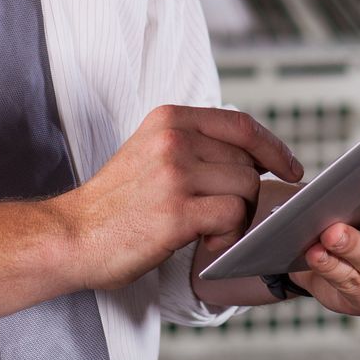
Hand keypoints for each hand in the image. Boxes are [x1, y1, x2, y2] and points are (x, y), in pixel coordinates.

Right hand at [55, 105, 301, 291]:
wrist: (72, 235)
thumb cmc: (115, 203)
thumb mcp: (151, 151)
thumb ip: (195, 145)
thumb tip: (254, 158)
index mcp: (169, 119)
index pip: (241, 124)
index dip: (272, 146)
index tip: (288, 166)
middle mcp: (173, 140)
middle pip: (247, 161)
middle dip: (249, 192)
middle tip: (230, 215)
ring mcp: (174, 174)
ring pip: (245, 189)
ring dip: (238, 216)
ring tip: (211, 228)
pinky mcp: (176, 211)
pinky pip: (232, 217)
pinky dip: (229, 233)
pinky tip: (206, 240)